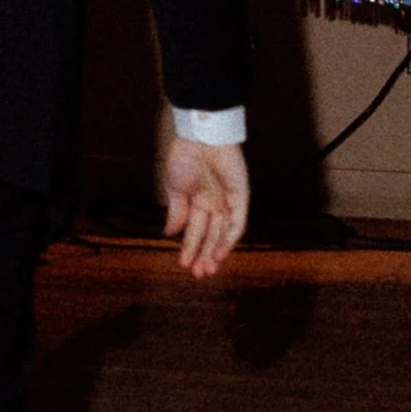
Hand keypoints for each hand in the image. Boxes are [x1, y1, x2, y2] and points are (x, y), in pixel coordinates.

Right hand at [162, 134, 247, 278]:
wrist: (200, 136)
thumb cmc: (185, 157)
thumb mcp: (174, 188)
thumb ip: (176, 211)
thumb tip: (170, 232)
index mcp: (197, 200)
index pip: (196, 230)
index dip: (190, 248)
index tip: (183, 265)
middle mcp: (214, 204)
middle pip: (211, 236)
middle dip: (203, 255)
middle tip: (197, 275)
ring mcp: (228, 202)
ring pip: (223, 234)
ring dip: (216, 252)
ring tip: (207, 269)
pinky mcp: (240, 197)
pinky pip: (237, 223)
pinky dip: (229, 239)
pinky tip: (219, 253)